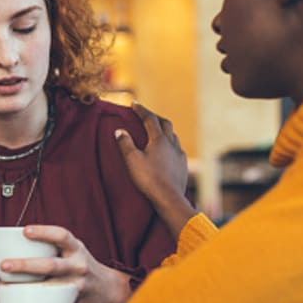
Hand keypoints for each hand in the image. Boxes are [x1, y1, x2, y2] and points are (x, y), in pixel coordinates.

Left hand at [0, 225, 132, 302]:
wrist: (108, 289)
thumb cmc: (80, 266)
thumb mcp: (72, 250)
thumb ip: (51, 247)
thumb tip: (14, 244)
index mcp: (76, 248)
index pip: (62, 236)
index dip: (43, 232)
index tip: (25, 231)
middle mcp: (78, 266)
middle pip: (51, 265)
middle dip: (25, 265)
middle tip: (4, 265)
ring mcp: (76, 286)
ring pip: (50, 287)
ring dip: (26, 287)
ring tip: (7, 285)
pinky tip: (20, 302)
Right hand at [115, 102, 194, 239]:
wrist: (169, 198)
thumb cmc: (149, 179)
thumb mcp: (132, 160)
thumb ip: (125, 143)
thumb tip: (119, 130)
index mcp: (159, 140)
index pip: (150, 119)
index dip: (141, 110)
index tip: (134, 104)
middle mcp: (172, 144)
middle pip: (165, 123)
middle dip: (155, 117)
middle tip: (145, 115)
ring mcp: (179, 154)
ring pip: (173, 136)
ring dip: (164, 130)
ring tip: (156, 131)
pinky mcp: (183, 165)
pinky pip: (177, 148)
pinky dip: (170, 144)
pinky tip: (167, 151)